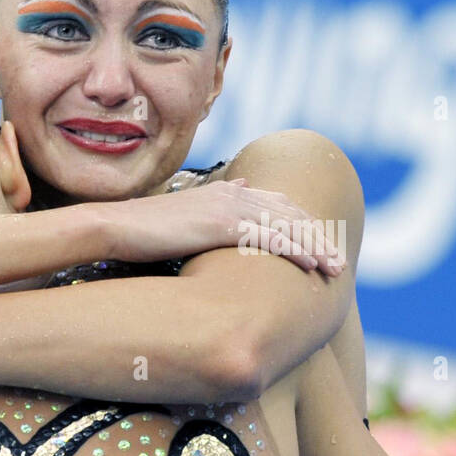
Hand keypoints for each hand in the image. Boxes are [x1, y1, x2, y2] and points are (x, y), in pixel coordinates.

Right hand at [100, 178, 345, 274]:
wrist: (116, 226)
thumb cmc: (144, 229)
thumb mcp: (186, 212)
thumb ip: (216, 202)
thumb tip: (241, 188)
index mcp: (226, 192)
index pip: (276, 204)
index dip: (302, 224)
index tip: (321, 243)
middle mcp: (233, 194)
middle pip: (289, 214)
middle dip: (318, 237)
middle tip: (338, 260)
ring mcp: (229, 207)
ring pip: (287, 226)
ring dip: (315, 247)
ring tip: (335, 268)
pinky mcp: (223, 225)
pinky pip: (270, 238)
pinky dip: (295, 251)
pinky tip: (311, 266)